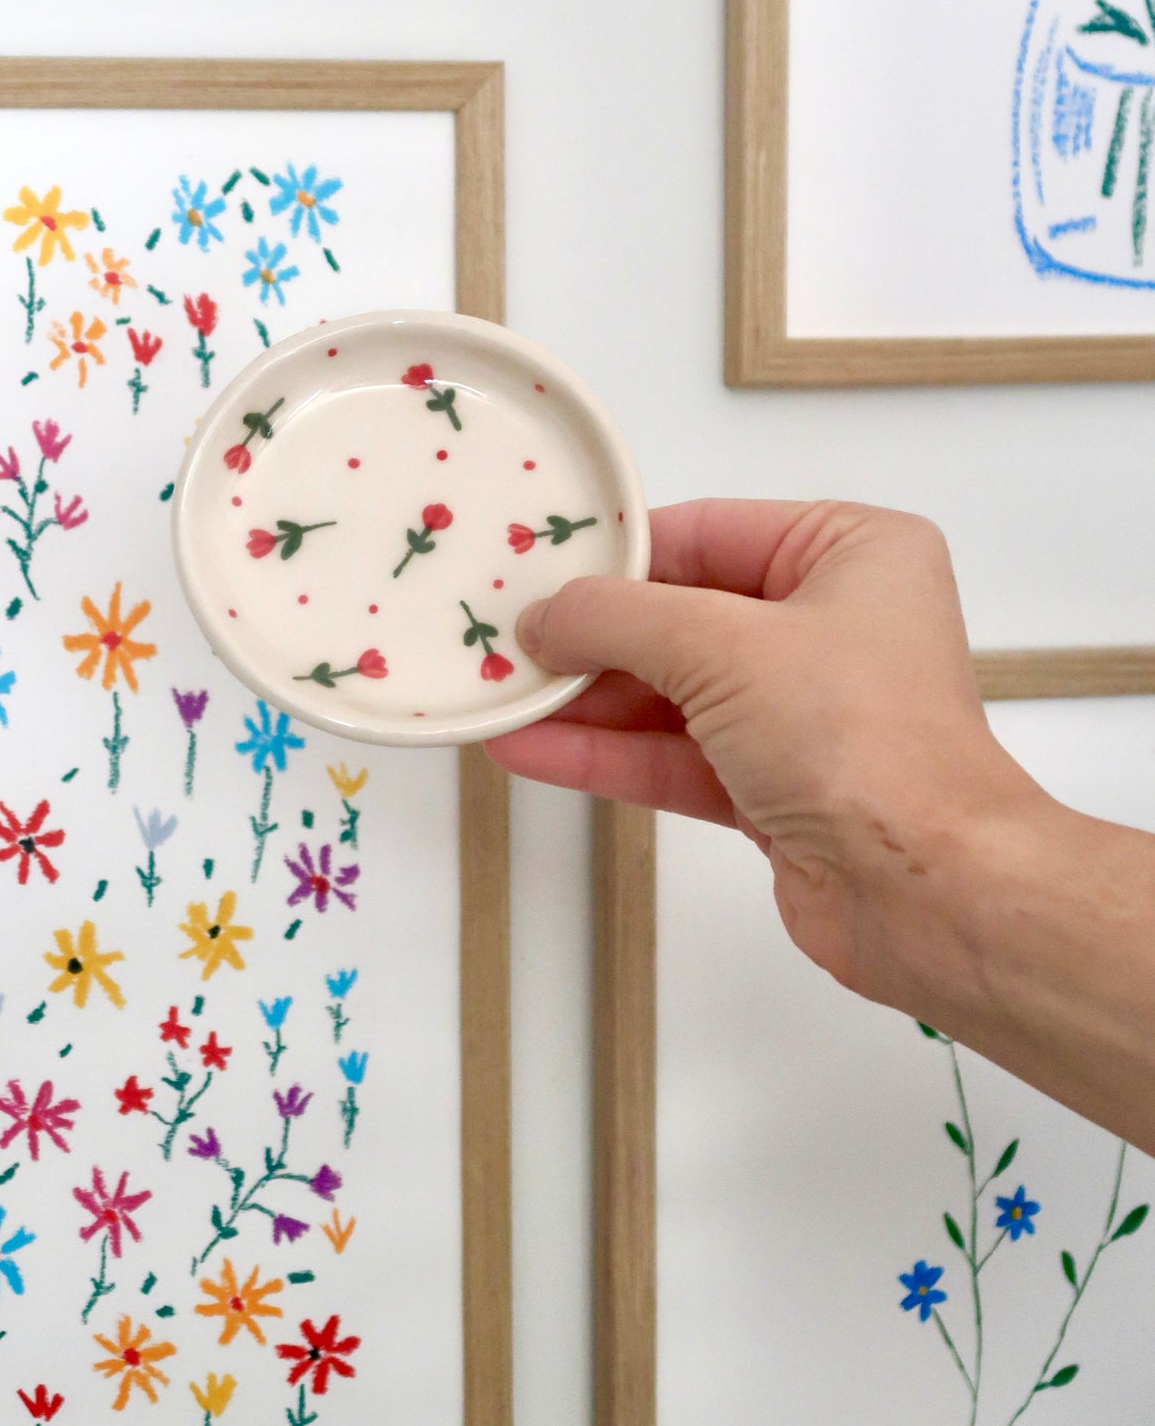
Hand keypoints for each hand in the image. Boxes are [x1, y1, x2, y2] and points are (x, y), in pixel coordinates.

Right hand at [485, 498, 1040, 1013]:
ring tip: (497, 696)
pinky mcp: (777, 787)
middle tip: (501, 638)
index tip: (532, 569)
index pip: (707, 533)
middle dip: (591, 636)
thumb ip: (618, 619)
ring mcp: (804, 711)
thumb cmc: (854, 736)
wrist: (928, 892)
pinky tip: (529, 750)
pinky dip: (608, 753)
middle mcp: (832, 623)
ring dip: (587, 701)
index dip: (617, 554)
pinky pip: (677, 755)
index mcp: (851, 553)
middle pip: (683, 615)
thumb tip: (542, 616)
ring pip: (672, 692)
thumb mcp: (720, 645)